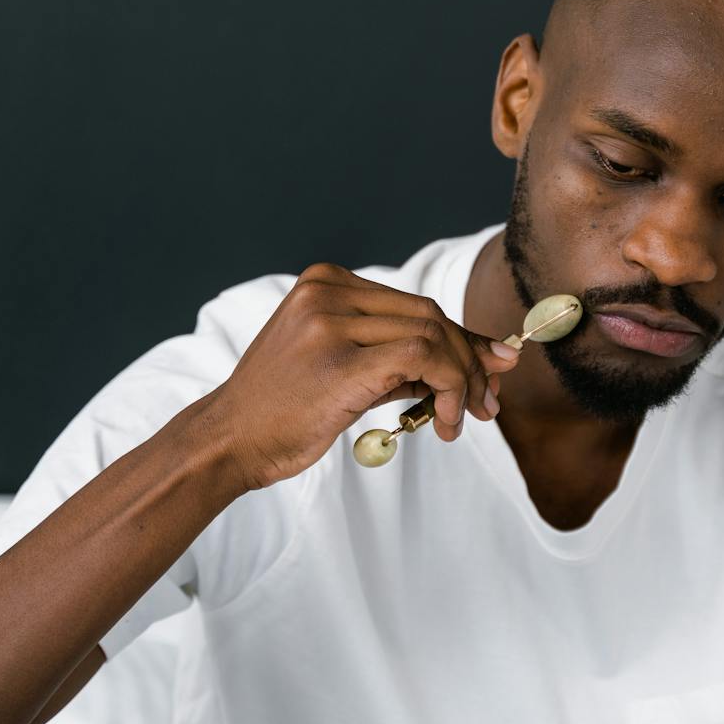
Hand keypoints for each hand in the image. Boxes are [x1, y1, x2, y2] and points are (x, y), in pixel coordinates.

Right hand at [205, 262, 519, 490]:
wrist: (231, 441)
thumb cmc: (285, 410)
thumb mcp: (344, 369)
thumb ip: (401, 358)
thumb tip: (479, 362)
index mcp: (325, 282)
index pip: (415, 304)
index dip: (462, 338)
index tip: (491, 369)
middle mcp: (328, 291)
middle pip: (430, 315)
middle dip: (470, 359)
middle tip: (488, 403)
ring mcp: (332, 321)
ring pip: (433, 334)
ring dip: (462, 380)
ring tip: (462, 419)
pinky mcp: (343, 359)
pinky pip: (423, 358)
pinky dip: (448, 387)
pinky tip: (442, 420)